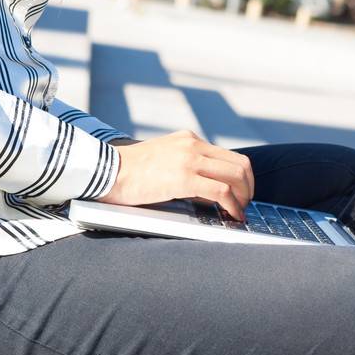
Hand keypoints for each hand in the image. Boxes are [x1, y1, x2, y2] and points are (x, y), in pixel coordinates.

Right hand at [99, 130, 254, 221]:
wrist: (106, 170)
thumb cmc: (130, 172)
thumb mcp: (164, 160)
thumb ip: (187, 167)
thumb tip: (211, 192)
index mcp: (189, 139)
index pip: (229, 156)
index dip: (243, 178)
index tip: (242, 194)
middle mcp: (193, 144)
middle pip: (240, 164)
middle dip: (248, 188)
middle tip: (244, 205)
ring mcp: (189, 159)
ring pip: (236, 176)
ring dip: (243, 198)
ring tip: (238, 212)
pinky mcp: (184, 177)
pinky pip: (221, 191)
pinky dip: (232, 206)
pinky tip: (231, 216)